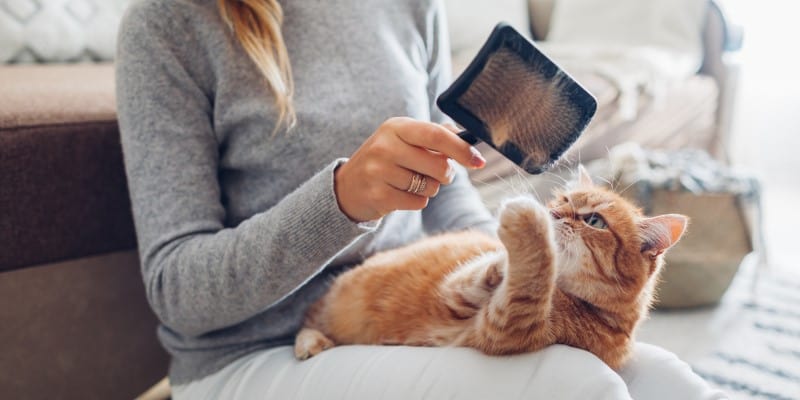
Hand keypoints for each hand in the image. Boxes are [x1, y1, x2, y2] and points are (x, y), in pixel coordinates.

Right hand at [334, 117, 485, 221]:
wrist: (348, 186)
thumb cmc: (385, 160)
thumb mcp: (404, 139)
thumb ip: (435, 135)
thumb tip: (467, 137)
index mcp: (396, 127)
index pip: (436, 135)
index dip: (461, 149)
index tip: (478, 161)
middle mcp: (385, 146)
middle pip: (438, 166)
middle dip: (445, 174)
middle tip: (434, 173)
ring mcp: (379, 171)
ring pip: (430, 187)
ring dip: (428, 188)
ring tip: (409, 182)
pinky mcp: (378, 195)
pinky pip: (418, 202)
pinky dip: (416, 201)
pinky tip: (400, 194)